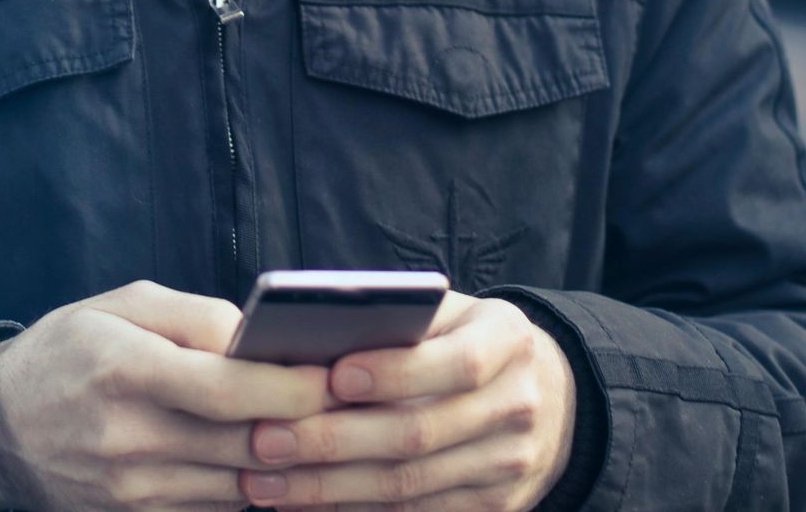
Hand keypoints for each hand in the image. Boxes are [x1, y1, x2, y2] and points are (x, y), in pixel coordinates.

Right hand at [0, 279, 335, 511]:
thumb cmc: (67, 351)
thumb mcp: (123, 306)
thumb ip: (197, 317)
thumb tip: (261, 340)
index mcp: (125, 371)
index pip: (228, 390)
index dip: (290, 387)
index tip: (334, 375)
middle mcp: (129, 439)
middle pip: (244, 443)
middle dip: (306, 426)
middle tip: (351, 404)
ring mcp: (131, 491)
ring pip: (239, 485)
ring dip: (288, 463)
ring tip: (324, 430)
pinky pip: (216, 510)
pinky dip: (252, 487)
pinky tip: (275, 461)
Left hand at [236, 291, 576, 510]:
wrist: (542, 396)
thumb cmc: (465, 339)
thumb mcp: (447, 313)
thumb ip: (397, 318)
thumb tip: (308, 339)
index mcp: (508, 341)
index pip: (457, 363)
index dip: (394, 372)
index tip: (331, 376)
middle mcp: (517, 406)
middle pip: (419, 433)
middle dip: (334, 440)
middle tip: (265, 439)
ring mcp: (508, 466)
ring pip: (408, 486)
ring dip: (328, 487)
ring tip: (263, 479)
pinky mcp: (492, 509)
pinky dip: (352, 511)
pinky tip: (302, 502)